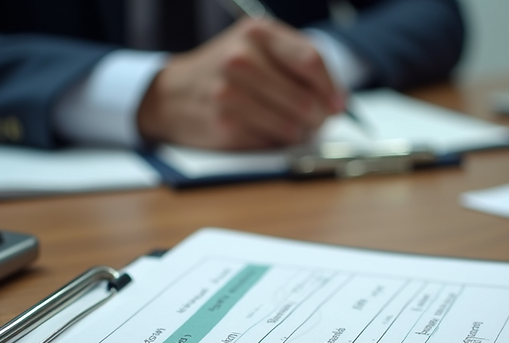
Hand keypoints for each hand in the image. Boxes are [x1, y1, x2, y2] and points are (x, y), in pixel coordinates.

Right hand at [136, 17, 344, 149]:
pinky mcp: (225, 127)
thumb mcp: (255, 46)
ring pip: (292, 127)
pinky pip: (271, 143)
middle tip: (316, 121)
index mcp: (256, 34)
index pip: (311, 61)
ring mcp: (230, 95)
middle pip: (306, 100)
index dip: (331, 89)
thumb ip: (297, 62)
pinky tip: (265, 132)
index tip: (337, 105)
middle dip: (318, 117)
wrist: (172, 93)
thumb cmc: (222, 70)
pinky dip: (275, 143)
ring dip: (299, 133)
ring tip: (291, 127)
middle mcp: (240, 60)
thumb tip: (336, 102)